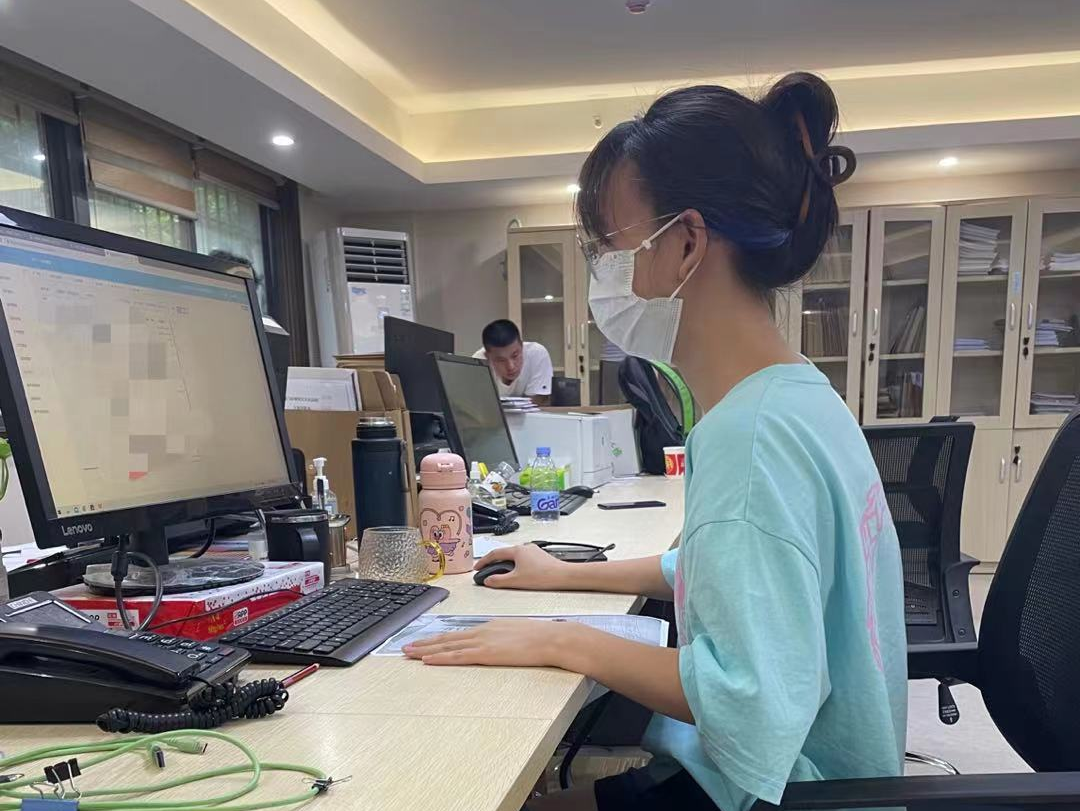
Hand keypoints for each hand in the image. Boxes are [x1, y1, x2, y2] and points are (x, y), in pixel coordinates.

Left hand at [403, 618, 587, 668]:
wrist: (552, 638)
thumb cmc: (540, 637)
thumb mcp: (517, 634)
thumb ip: (503, 639)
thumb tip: (497, 645)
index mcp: (489, 627)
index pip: (457, 633)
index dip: (437, 638)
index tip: (423, 641)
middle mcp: (482, 631)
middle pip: (447, 638)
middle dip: (424, 643)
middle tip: (405, 648)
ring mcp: (483, 641)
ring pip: (447, 646)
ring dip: (426, 651)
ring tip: (409, 654)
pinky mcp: (487, 653)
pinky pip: (459, 656)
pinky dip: (441, 658)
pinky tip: (429, 660)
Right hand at [474, 543, 573, 589]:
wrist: (563, 576)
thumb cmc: (542, 576)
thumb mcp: (516, 580)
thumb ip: (499, 581)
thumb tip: (488, 580)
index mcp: (517, 550)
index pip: (495, 553)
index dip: (484, 561)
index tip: (477, 567)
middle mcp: (524, 547)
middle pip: (504, 553)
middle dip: (493, 562)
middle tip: (485, 570)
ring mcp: (533, 551)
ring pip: (514, 556)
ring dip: (504, 564)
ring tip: (499, 573)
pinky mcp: (539, 557)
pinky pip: (522, 559)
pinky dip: (515, 565)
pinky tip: (516, 574)